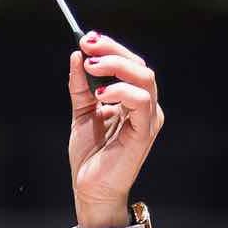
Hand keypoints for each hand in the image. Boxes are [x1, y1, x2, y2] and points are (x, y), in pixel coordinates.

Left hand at [65, 31, 163, 227]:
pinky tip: (101, 95)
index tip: (87, 39)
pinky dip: (121, 91)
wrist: (90, 187)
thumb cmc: (90, 154)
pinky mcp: (145, 132)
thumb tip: (77, 55)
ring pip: (144, 78)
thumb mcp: (82, 111)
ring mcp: (149, 119)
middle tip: (88, 47)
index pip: (130, 63)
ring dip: (116, 67)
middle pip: (139, 65)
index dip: (110, 47)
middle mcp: (146, 106)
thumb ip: (81, 85)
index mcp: (134, 100)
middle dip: (112, 51)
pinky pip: (141, 101)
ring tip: (92, 68)